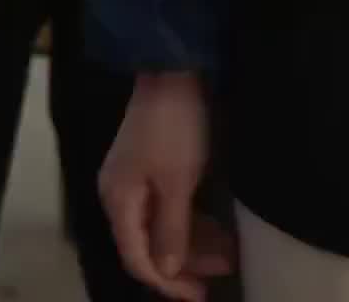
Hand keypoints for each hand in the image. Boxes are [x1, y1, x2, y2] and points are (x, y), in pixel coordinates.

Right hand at [99, 72, 236, 300]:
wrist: (176, 69)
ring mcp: (138, 177)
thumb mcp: (177, 182)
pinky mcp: (155, 163)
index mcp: (119, 202)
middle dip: (186, 263)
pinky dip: (193, 218)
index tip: (199, 297)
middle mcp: (122, 194)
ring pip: (164, 224)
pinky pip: (171, 204)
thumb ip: (170, 230)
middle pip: (150, 244)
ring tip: (230, 255)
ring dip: (194, 241)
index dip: (167, 282)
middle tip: (222, 274)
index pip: (138, 259)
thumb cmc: (176, 128)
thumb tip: (165, 270)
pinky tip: (219, 228)